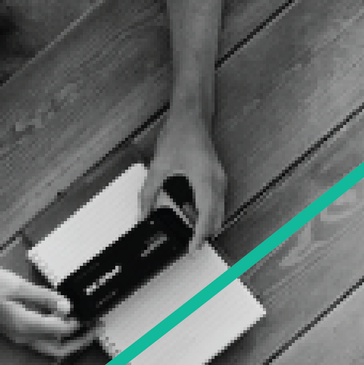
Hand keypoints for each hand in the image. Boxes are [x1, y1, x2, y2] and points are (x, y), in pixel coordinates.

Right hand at [0, 265, 85, 357]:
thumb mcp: (18, 286)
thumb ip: (45, 297)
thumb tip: (66, 306)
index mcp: (24, 325)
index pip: (61, 330)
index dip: (79, 323)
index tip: (92, 315)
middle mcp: (22, 336)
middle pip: (58, 349)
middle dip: (80, 342)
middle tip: (95, 329)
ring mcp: (18, 335)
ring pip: (50, 346)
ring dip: (68, 339)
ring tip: (84, 325)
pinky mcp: (16, 330)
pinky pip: (40, 338)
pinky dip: (54, 333)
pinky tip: (61, 319)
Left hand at [145, 119, 226, 243]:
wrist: (192, 115)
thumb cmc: (181, 133)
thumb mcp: (159, 167)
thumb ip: (148, 193)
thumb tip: (143, 213)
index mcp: (205, 181)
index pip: (206, 218)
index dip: (199, 237)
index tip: (192, 249)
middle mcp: (217, 182)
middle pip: (216, 219)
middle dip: (204, 234)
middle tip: (189, 245)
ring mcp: (220, 179)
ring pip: (219, 211)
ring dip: (206, 223)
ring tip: (189, 231)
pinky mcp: (217, 177)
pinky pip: (217, 202)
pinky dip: (207, 212)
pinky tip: (193, 213)